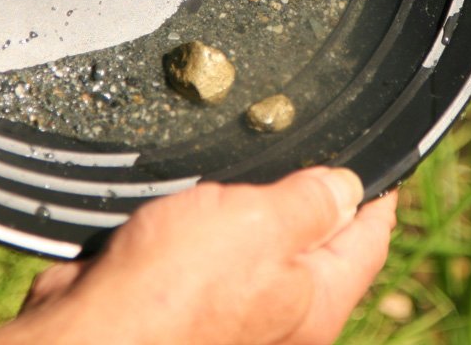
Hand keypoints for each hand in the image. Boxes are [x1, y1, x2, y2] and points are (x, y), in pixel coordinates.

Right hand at [0, 166, 397, 344]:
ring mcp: (235, 310)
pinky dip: (207, 224)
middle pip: (317, 241)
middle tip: (302, 145)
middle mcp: (283, 313)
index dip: (375, 191)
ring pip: (259, 244)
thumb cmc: (175, 287)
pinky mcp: (187, 301)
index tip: (377, 157)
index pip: (369, 237)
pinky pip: (211, 253)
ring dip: (250, 205)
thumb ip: (311, 202)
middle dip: (310, 193)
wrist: (92, 329)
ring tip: (245, 166)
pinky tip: (194, 200)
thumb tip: (348, 188)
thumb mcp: (262, 224)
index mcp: (316, 300)